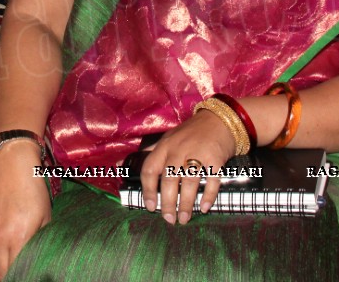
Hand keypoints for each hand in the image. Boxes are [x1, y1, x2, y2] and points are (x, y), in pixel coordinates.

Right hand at [0, 143, 49, 280]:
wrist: (13, 167)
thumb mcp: (45, 217)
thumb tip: (37, 256)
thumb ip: (39, 240)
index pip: (13, 271)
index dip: (19, 275)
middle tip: (16, 271)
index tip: (24, 274)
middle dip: (7, 274)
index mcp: (18, 238)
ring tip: (6, 260)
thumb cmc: (33, 191)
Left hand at [140, 110, 236, 225]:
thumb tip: (119, 165)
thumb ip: (147, 153)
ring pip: (188, 183)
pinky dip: (207, 196)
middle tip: (168, 219)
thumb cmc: (190, 133)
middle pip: (168, 180)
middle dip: (167, 203)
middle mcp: (178, 150)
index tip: (150, 207)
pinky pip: (211, 180)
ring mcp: (197, 154)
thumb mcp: (167, 139)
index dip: (147, 190)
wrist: (219, 119)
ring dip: (185, 204)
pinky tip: (204, 208)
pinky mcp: (215, 158)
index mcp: (164, 147)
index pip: (149, 170)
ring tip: (183, 219)